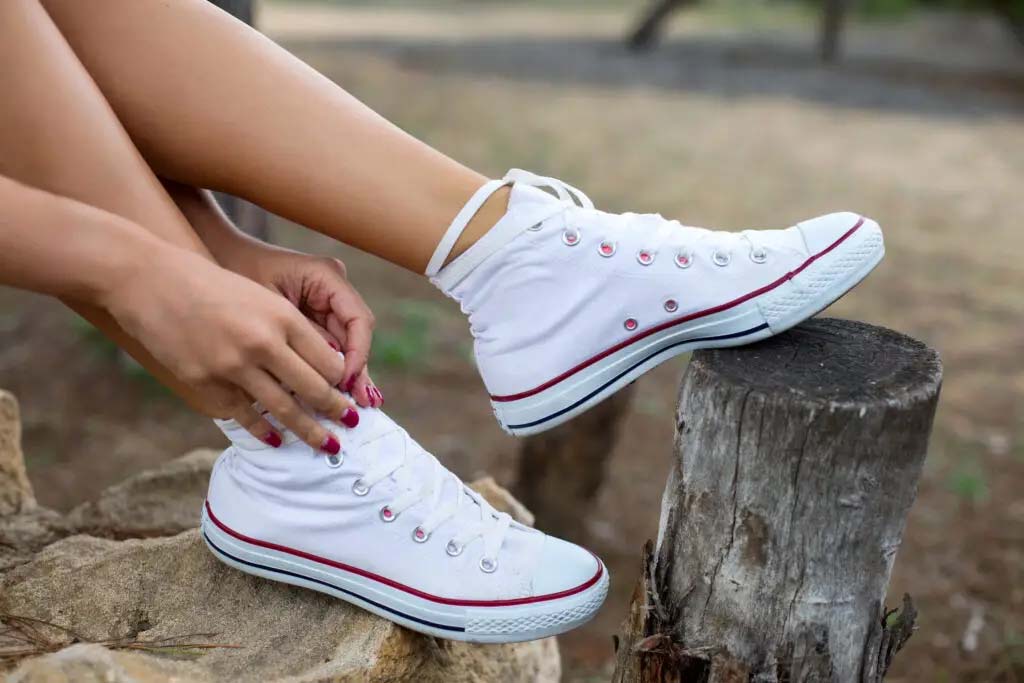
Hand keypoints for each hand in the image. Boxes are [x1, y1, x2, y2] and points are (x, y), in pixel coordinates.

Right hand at [101, 242, 359, 450]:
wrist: (150, 281)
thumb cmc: (211, 285)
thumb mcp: (261, 296)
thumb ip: (290, 329)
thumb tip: (324, 368)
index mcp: (282, 317)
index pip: (328, 360)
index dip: (343, 380)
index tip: (349, 390)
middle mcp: (263, 343)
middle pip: (314, 388)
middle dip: (337, 411)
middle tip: (351, 423)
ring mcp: (233, 366)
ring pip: (284, 409)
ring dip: (310, 431)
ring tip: (327, 445)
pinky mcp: (207, 383)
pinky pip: (245, 416)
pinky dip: (265, 431)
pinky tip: (278, 440)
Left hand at [218, 240, 380, 408]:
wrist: (212, 257)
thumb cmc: (235, 274)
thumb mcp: (268, 309)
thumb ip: (300, 337)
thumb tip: (331, 374)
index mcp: (326, 275)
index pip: (358, 319)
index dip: (358, 354)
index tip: (346, 382)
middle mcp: (332, 286)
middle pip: (355, 335)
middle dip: (357, 371)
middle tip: (360, 404)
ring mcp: (324, 299)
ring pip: (344, 343)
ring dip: (345, 375)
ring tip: (351, 407)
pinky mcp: (311, 313)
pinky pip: (327, 344)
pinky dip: (326, 369)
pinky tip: (332, 393)